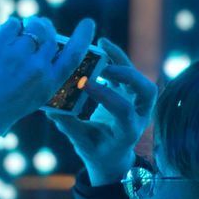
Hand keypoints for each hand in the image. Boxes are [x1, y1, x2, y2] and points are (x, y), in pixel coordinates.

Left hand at [0, 15, 95, 138]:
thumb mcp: (30, 98)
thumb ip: (39, 74)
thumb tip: (40, 44)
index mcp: (49, 84)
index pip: (74, 54)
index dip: (82, 37)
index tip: (88, 23)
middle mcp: (38, 68)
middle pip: (48, 36)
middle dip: (43, 28)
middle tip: (35, 27)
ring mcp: (18, 54)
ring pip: (31, 27)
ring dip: (24, 28)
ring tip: (11, 38)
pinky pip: (11, 24)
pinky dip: (7, 29)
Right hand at [44, 38, 157, 184]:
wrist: (112, 155)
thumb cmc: (96, 151)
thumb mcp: (82, 144)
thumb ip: (70, 127)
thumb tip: (52, 110)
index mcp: (128, 132)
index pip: (124, 110)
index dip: (106, 96)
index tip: (84, 84)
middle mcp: (140, 115)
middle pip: (147, 92)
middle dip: (128, 76)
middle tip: (104, 68)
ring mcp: (139, 103)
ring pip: (139, 79)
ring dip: (122, 62)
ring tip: (101, 46)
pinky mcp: (132, 92)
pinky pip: (129, 71)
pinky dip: (117, 57)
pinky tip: (103, 44)